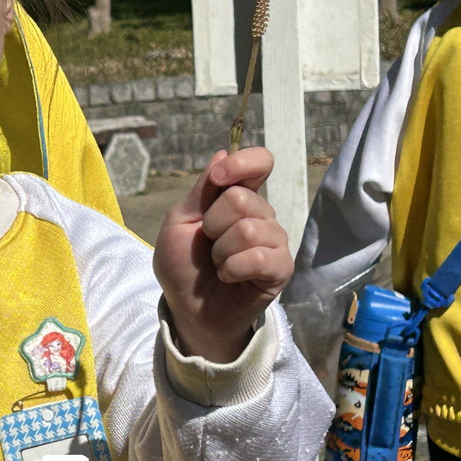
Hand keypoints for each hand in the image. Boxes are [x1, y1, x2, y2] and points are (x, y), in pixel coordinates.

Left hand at [153, 148, 291, 362]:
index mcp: (237, 197)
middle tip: (207, 243)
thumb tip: (224, 152)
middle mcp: (261, 215)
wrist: (188, 308)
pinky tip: (228, 276)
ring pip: (250, 229)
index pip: (260, 162)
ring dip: (221, 250)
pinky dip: (233, 267)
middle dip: (213, 223)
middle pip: (243, 199)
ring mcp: (274, 241)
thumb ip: (202, 190)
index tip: (219, 178)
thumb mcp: (179, 222)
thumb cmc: (183, 264)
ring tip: (217, 264)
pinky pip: (260, 257)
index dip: (243, 164)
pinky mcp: (281, 269)